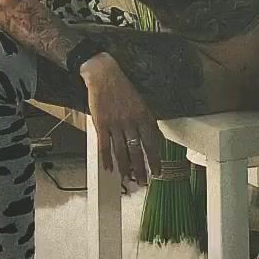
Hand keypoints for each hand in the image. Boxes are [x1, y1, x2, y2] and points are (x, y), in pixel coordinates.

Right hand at [80, 53, 161, 184]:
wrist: (104, 75)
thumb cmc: (124, 89)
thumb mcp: (141, 103)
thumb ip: (147, 122)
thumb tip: (156, 139)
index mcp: (143, 115)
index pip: (152, 142)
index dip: (155, 159)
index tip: (158, 172)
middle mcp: (131, 121)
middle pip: (137, 150)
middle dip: (141, 168)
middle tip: (144, 182)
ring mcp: (115, 123)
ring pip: (121, 151)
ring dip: (125, 167)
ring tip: (128, 179)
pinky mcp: (101, 124)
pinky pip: (104, 145)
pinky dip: (106, 159)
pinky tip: (109, 169)